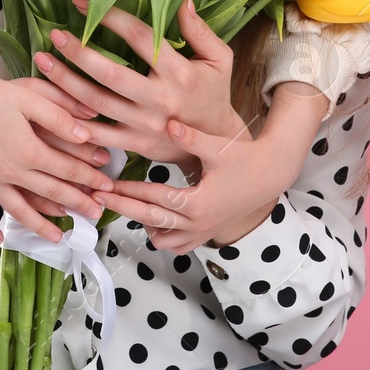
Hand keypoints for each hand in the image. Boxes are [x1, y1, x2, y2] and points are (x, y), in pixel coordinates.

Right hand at [0, 3, 112, 244]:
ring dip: (41, 226)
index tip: (107, 186)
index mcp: (30, 151)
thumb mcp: (29, 96)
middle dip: (77, 204)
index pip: (68, 170)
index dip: (90, 179)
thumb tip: (86, 135)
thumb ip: (60, 116)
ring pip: (20, 211)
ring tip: (58, 238)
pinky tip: (0, 239)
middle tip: (95, 214)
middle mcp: (12, 172)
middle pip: (51, 193)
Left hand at [36, 0, 248, 166]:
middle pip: (110, 73)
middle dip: (79, 53)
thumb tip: (181, 0)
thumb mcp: (219, 59)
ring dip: (65, 82)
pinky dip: (71, 121)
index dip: (111, 17)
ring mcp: (143, 125)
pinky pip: (96, 135)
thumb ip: (200, 31)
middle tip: (55, 34)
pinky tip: (50, 103)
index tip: (83, 2)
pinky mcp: (134, 145)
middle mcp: (158, 99)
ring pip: (96, 103)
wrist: (215, 144)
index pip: (141, 38)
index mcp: (178, 73)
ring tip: (42, 61)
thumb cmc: (214, 93)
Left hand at [89, 116, 284, 254]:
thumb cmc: (245, 158)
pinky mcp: (207, 234)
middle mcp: (198, 223)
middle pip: (150, 220)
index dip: (128, 191)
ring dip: (143, 225)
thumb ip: (191, 137)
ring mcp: (203, 232)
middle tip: (98, 198)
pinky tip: (151, 221)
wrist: (271, 176)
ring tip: (125, 206)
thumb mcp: (218, 146)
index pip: (153, 198)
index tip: (107, 185)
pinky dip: (162, 237)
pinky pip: (178, 246)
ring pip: (163, 240)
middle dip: (122, 208)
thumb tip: (168, 123)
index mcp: (198, 203)